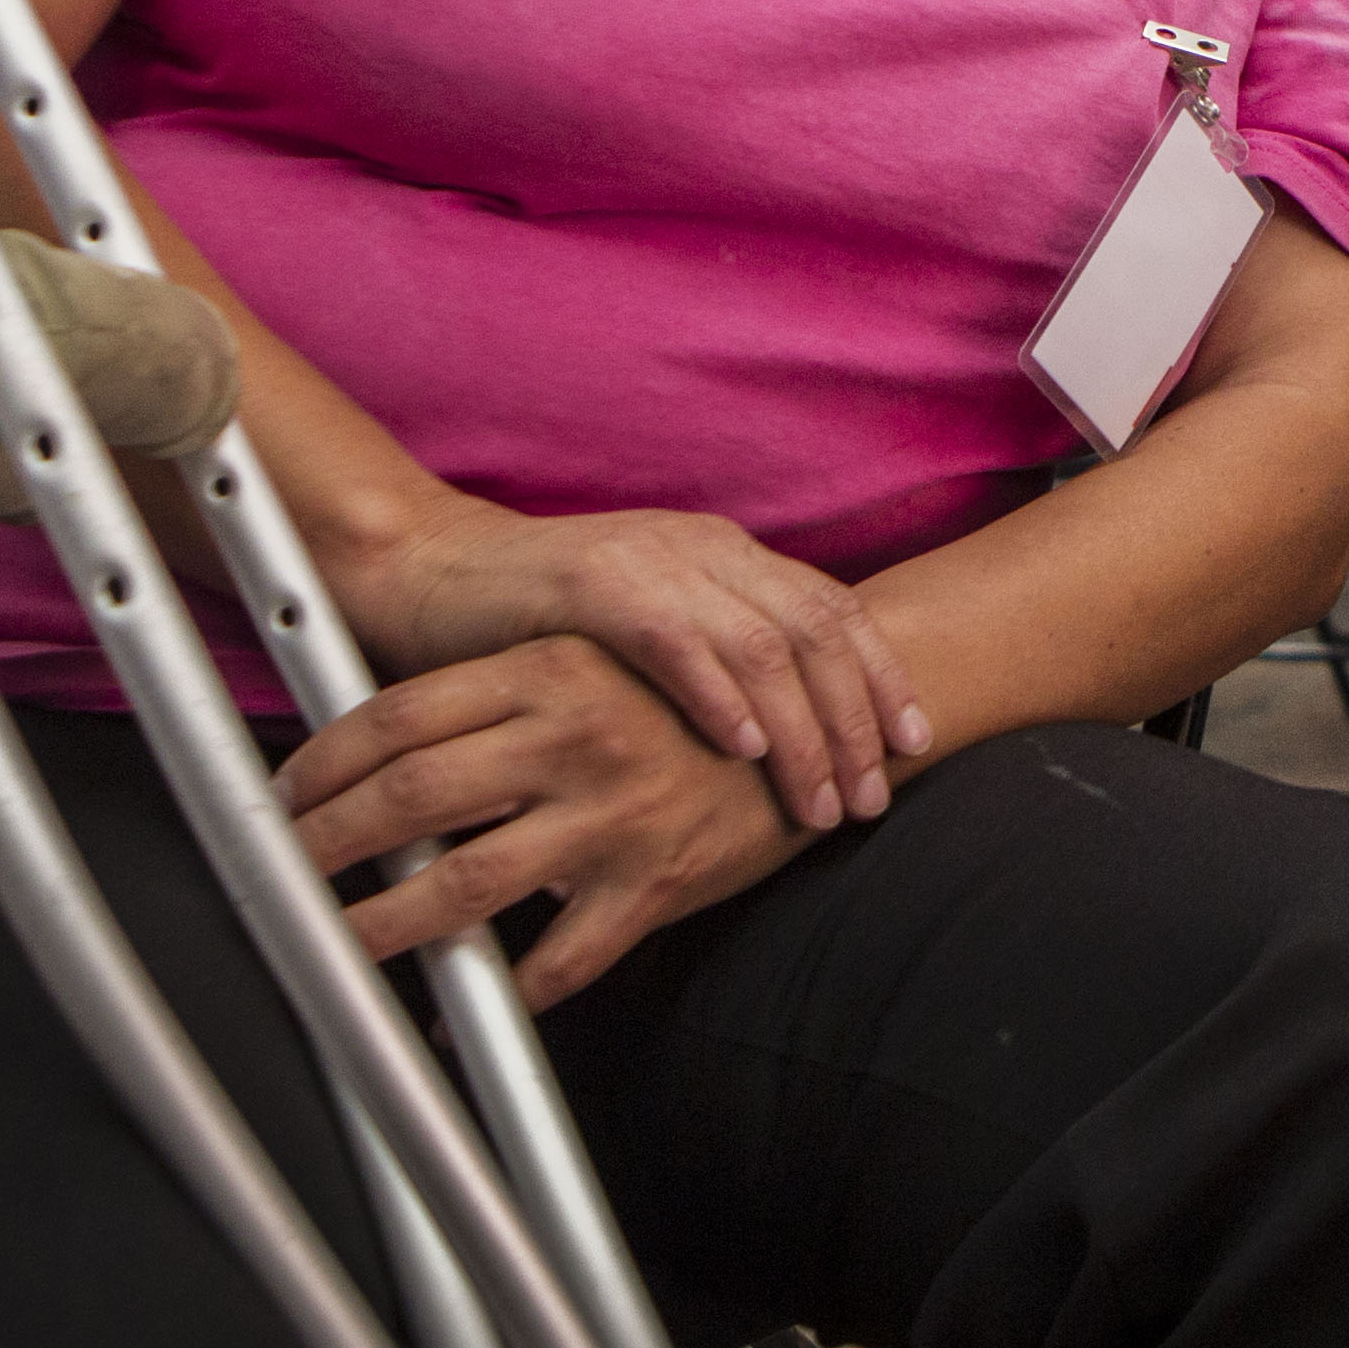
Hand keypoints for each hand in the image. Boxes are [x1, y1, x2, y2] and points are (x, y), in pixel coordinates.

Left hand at [278, 635, 809, 1008]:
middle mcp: (575, 737)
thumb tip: (386, 750)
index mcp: (551, 671)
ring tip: (336, 949)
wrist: (816, 734)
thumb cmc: (691, 705)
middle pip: (412, 795)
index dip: (325, 763)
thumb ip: (499, 700)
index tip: (286, 797)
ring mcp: (612, 816)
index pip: (401, 716)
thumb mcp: (592, 668)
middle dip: (325, 844)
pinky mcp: (651, 885)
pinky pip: (560, 962)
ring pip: (465, 884)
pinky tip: (458, 1021)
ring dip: (383, 927)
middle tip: (282, 875)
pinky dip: (501, 1001)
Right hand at [344, 496, 925, 833]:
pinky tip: (743, 749)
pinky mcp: (592, 583)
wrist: (432, 577)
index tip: (916, 745)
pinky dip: (718, 697)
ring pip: (761, 641)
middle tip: (872, 796)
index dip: (883, 677)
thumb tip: (793, 742)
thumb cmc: (545, 628)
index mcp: (727, 556)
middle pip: (817, 629)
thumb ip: (718, 666)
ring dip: (801, 728)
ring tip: (820, 799)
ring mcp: (651, 560)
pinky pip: (676, 639)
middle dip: (857, 718)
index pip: (835, 611)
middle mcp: (703, 549)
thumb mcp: (654, 640)